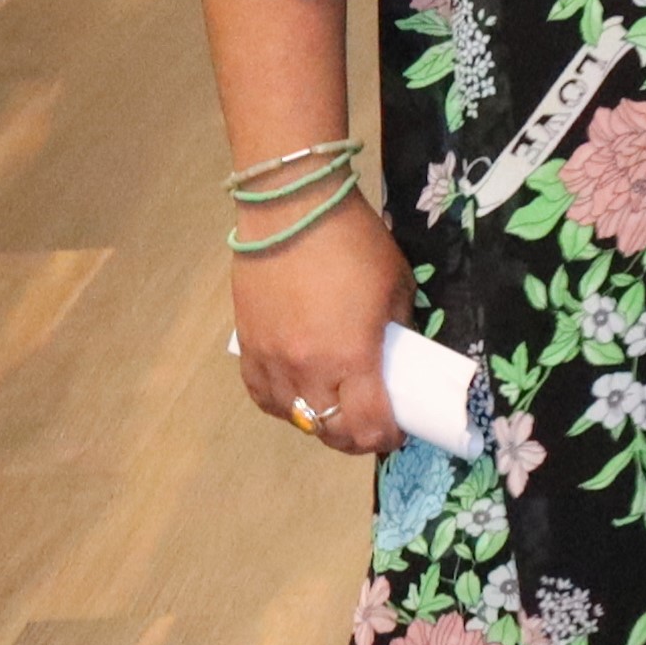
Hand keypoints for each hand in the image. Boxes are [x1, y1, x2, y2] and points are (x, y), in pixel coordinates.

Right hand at [233, 188, 413, 455]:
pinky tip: (294, 390)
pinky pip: (261, 394)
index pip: (368, 426)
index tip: (396, 430)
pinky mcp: (247, 344)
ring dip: (317, 420)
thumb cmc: (352, 240)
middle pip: (328, 431)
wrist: (291, 206)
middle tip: (367, 422)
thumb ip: (398, 327)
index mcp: (353, 357)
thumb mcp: (396, 284)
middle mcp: (309, 369)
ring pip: (293, 417)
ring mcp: (273, 359)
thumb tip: (396, 354)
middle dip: (354, 436)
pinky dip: (281, 401)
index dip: (386, 438)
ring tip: (331, 405)